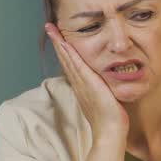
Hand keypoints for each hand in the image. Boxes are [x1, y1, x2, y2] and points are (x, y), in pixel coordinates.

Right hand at [45, 23, 127, 143]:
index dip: (64, 51)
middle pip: (65, 59)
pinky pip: (77, 65)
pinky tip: (64, 43)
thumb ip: (104, 91)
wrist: (110, 133)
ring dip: (59, 43)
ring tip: (52, 29)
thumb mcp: (105, 101)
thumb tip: (107, 86)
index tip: (59, 38)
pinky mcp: (89, 84)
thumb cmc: (110, 121)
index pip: (71, 65)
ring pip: (68, 59)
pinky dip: (69, 53)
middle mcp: (79, 84)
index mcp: (82, 87)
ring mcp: (82, 84)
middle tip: (49, 27)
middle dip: (57, 42)